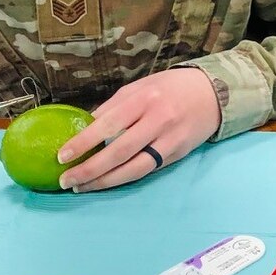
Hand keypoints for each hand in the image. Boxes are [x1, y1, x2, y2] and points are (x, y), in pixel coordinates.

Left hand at [56, 67, 222, 191]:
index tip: (62, 156)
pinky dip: (124, 178)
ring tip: (82, 187)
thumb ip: (113, 108)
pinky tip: (107, 181)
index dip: (83, 142)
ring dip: (105, 181)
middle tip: (66, 180)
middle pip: (119, 151)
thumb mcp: (139, 88)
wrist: (213, 93)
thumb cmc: (170, 88)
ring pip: (134, 168)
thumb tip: (83, 128)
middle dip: (90, 169)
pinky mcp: (178, 154)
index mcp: (144, 99)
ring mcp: (170, 140)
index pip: (108, 123)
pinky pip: (147, 170)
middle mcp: (158, 120)